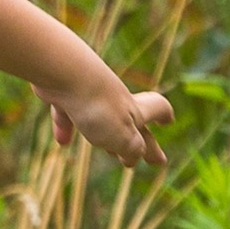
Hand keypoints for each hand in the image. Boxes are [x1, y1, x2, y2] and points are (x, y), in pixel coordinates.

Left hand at [45, 63, 172, 166]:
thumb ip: (133, 149)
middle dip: (134, 136)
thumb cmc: (97, 106)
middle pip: (127, 118)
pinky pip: (66, 112)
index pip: (157, 108)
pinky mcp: (62, 90)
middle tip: (137, 154)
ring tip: (104, 150)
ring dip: (101, 133)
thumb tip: (133, 157)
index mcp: (134, 109)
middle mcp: (113, 98)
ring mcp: (87, 92)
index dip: (163, 115)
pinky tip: (63, 142)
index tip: (168, 121)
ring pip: (97, 115)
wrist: (62, 71)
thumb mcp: (123, 137)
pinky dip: (66, 127)